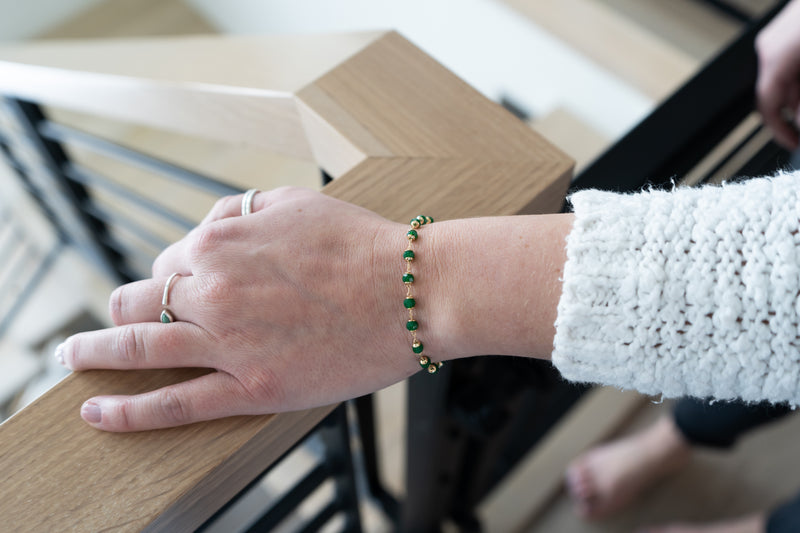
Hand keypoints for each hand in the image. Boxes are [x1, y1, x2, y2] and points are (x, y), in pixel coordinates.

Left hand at [58, 187, 418, 430]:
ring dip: (93, 353)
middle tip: (113, 324)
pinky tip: (96, 412)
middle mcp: (211, 288)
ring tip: (71, 361)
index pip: (168, 262)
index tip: (172, 291)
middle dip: (123, 309)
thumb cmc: (361, 244)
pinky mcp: (251, 388)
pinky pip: (173, 404)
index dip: (168, 277)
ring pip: (138, 348)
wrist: (411, 289)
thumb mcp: (294, 202)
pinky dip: (126, 412)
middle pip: (139, 300)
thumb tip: (210, 222)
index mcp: (219, 239)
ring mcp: (227, 342)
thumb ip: (241, 209)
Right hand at [756, 0, 799, 149]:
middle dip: (796, 110)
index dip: (780, 130)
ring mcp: (778, 35)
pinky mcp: (789, 29)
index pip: (767, 106)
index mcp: (774, 58)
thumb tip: (798, 125)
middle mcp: (770, 47)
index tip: (794, 144)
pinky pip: (790, 62)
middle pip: (779, 92)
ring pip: (786, 78)